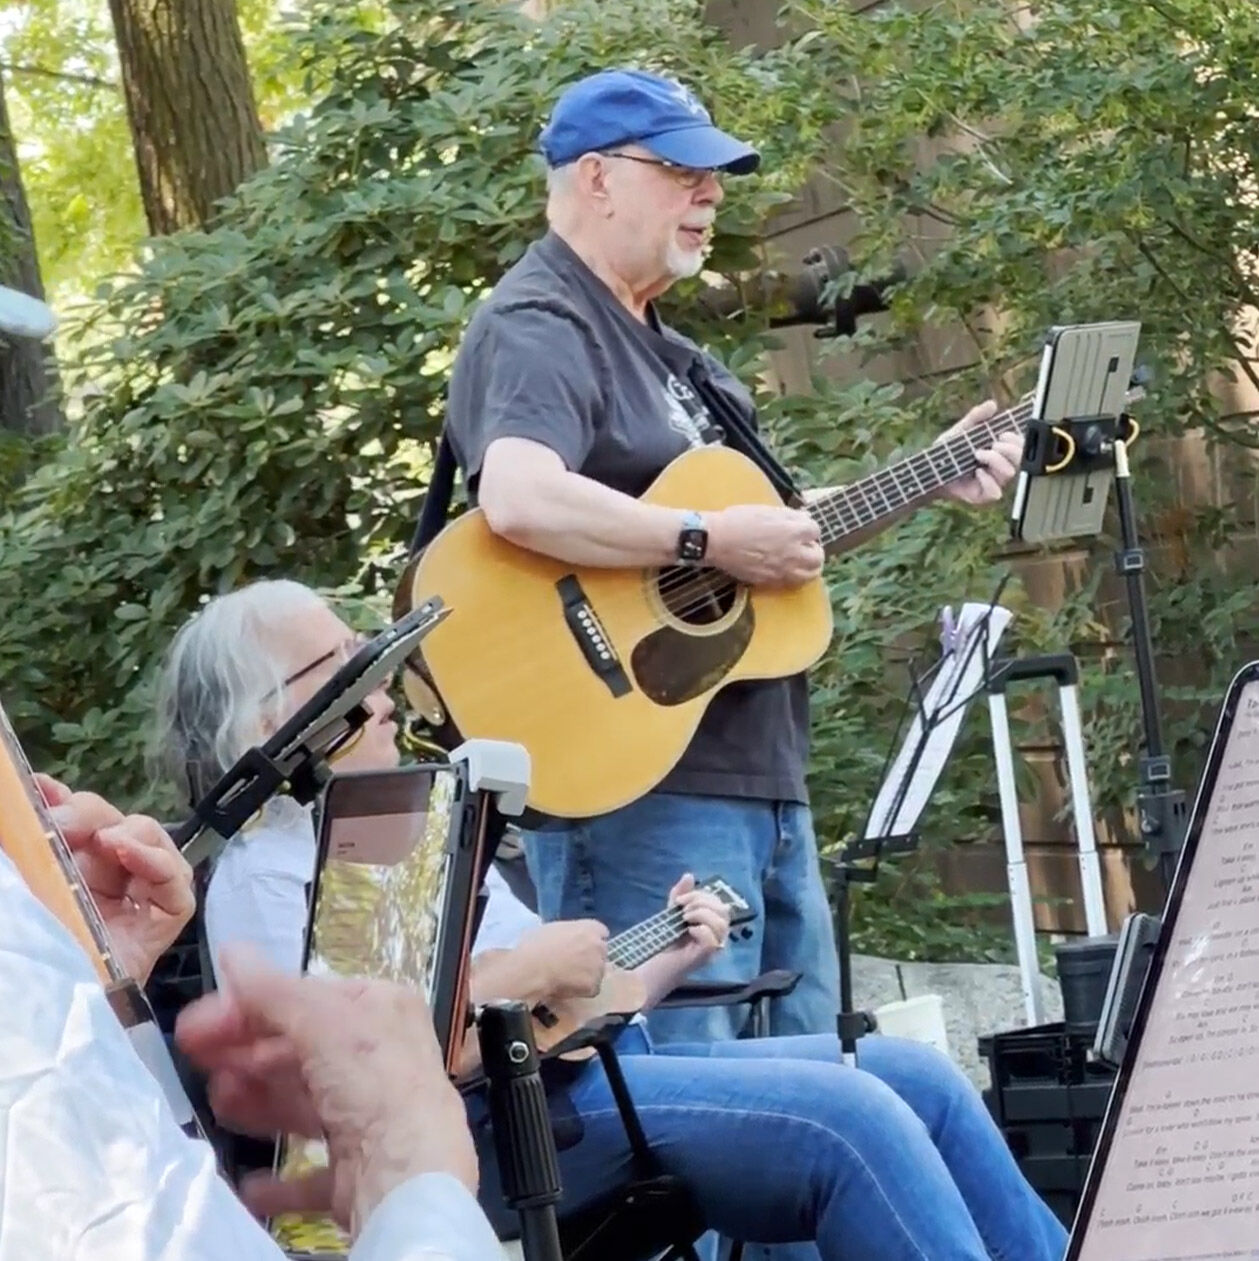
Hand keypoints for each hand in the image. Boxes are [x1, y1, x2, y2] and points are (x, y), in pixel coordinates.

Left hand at [35, 773, 194, 983]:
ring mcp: (140, 897)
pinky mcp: (167, 918)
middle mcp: (108, 878)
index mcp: (72, 871)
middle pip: (115, 823)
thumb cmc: (35, 961)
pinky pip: (176, 882)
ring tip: (101, 839)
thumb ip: (23, 853)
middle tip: (56, 822)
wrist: (53, 1017)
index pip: (78, 822)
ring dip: (126, 831)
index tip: (36, 790)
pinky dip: (156, 861)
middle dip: (89, 813)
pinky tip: (128, 853)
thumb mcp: (25, 892)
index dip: (61, 800)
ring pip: (151, 839)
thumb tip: (22, 796)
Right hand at [175, 947, 475, 1237]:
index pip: (309, 1000)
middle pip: (303, 1053)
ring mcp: (373, 1117)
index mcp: (383, 1011)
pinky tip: (252, 1182)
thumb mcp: (321, 1021)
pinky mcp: (361, 1169)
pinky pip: (313, 1171)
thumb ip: (272, 991)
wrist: (408, 1177)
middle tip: (199, 1061)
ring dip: (258, 1103)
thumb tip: (234, 951)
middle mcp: (383, 1060)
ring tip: (220, 1104)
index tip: (202, 1024)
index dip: (252, 1008)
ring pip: (305, 1104)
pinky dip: (280, 1179)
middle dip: (249, 1056)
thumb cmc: (375, 1084)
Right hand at [525, 919, 608, 999]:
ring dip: (587, 974)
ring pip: (597, 971)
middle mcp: (599, 945)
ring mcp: (598, 966)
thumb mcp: (554, 928)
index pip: (602, 932)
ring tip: (568, 978)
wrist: (531, 968)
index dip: (591, 940)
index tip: (582, 946)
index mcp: (590, 927)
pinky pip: (592, 988)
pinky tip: (567, 987)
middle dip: (591, 957)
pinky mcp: (594, 985)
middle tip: (573, 963)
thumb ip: (570, 932)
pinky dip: (582, 990)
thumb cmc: (535, 944)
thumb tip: (570, 939)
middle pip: (601, 952)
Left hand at [664, 873, 730, 974]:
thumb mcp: (673, 911)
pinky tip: (689, 932)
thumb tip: (689, 875)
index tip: (680, 900)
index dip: (701, 895)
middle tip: (683, 910)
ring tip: (684, 920)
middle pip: (723, 910)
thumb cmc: (667, 938)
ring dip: (700, 915)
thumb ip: (682, 894)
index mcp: (713, 923)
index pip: (719, 902)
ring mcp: (715, 947)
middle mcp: (718, 935)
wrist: (654, 961)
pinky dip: (700, 930)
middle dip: (701, 903)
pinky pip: (712, 941)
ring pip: (721, 924)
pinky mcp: (706, 957)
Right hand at [704, 504, 823, 587]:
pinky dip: (792, 576)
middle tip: (804, 547)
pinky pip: (791, 582)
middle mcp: (794, 552)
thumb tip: (804, 520)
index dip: (807, 529)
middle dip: (814, 551)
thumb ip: (790, 516)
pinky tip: (784, 569)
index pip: (815, 530)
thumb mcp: (767, 510)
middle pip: (818, 557)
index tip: (800, 529)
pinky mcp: (771, 581)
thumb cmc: (739, 520)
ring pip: (810, 574)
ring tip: (799, 562)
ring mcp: (784, 569)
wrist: (717, 541)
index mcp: (795, 530)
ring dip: (808, 567)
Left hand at [938, 400, 1022, 505]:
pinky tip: (977, 472)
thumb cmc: (947, 451)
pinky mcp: (982, 496)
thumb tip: (992, 404)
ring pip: (1009, 473)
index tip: (1001, 434)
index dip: (1016, 439)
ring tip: (977, 454)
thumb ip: (975, 417)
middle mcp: (1000, 468)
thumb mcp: (961, 430)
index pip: (1022, 446)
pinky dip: (988, 481)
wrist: (930, 470)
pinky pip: (995, 492)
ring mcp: (993, 482)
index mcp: (999, 452)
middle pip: (1020, 459)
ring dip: (995, 460)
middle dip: (1008, 449)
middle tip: (991, 445)